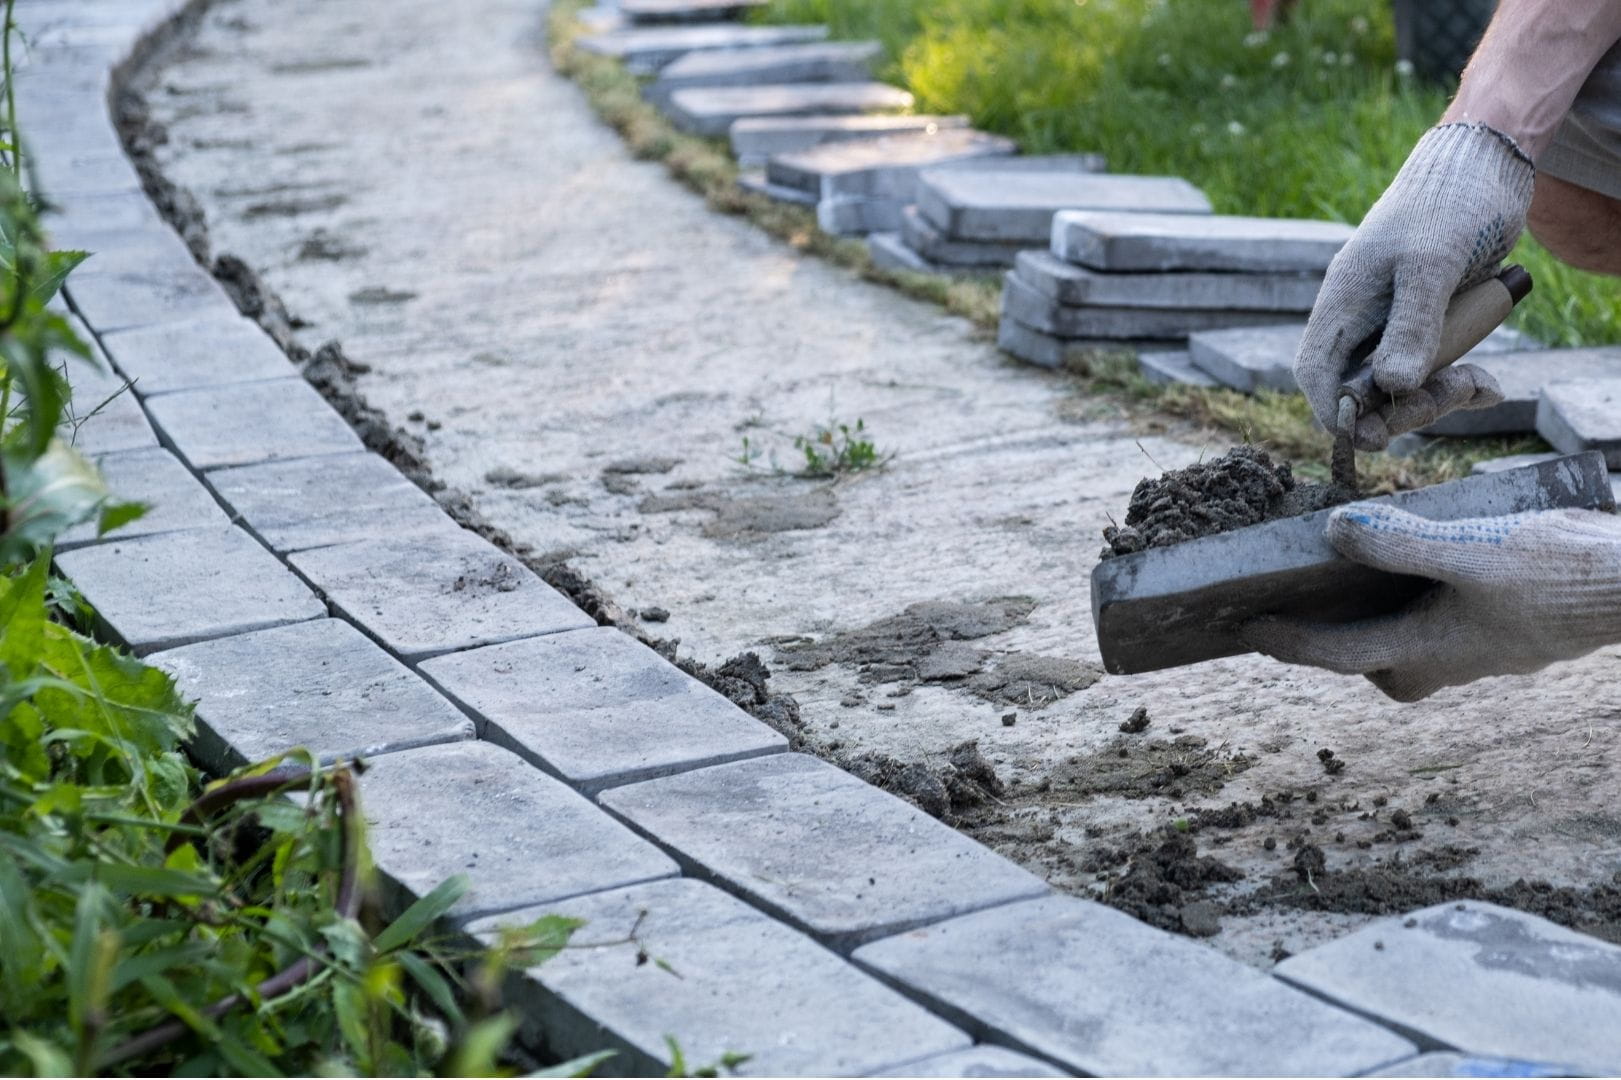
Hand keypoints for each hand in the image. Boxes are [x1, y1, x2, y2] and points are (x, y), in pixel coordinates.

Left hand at [1241, 503, 1620, 700]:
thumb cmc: (1559, 572)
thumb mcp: (1472, 549)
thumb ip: (1402, 543)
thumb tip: (1333, 533)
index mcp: (1430, 647)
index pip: (1337, 654)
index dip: (1287, 641)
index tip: (1246, 627)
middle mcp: (1450, 660)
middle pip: (1372, 665)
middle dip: (1331, 645)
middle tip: (1294, 613)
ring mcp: (1482, 650)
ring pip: (1411, 652)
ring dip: (1378, 626)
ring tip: (1350, 583)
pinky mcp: (1505, 633)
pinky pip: (1443, 629)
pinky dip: (1417, 606)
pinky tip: (1421, 566)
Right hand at [1294, 123, 1534, 449]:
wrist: (1487, 163)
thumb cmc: (1451, 201)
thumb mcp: (1431, 264)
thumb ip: (1411, 325)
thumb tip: (1392, 386)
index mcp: (1344, 300)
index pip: (1317, 373)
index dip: (1338, 411)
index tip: (1376, 432)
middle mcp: (1360, 317)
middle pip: (1358, 391)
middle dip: (1402, 408)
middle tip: (1454, 393)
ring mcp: (1391, 321)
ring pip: (1397, 387)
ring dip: (1438, 397)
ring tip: (1482, 384)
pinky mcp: (1423, 322)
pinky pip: (1429, 370)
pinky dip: (1457, 383)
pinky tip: (1487, 385)